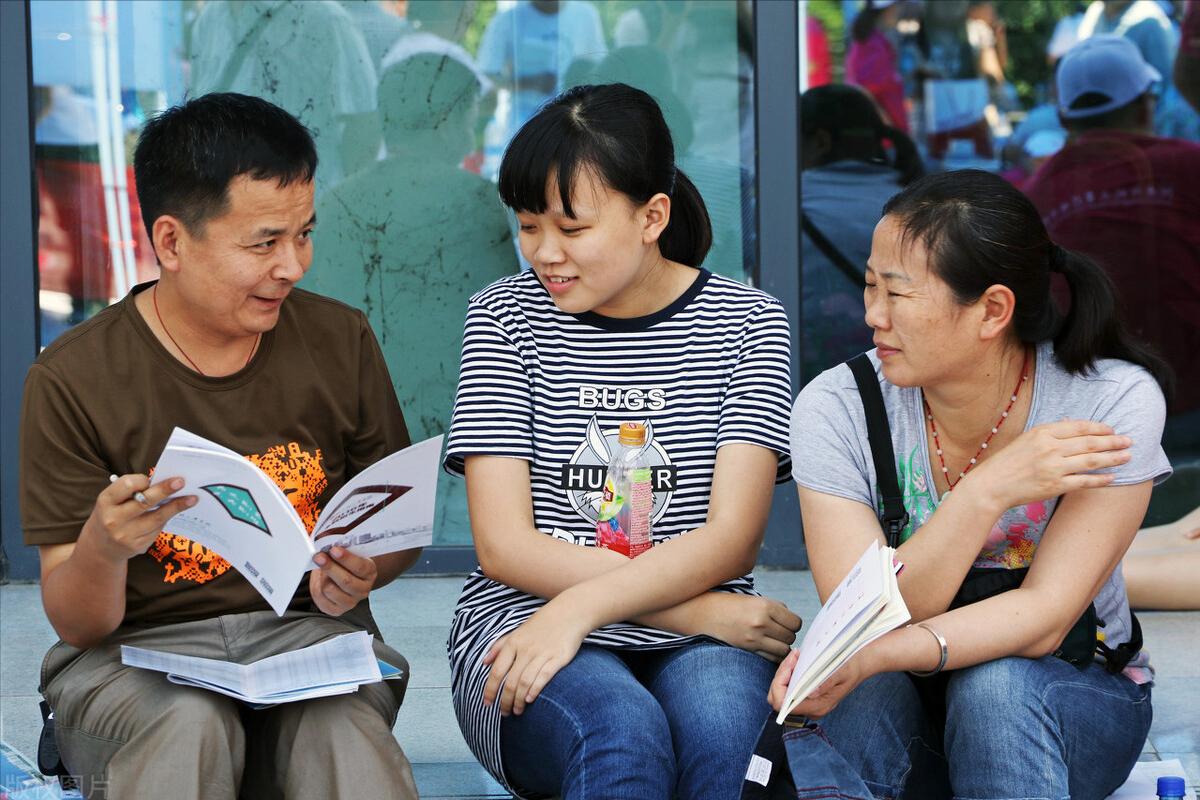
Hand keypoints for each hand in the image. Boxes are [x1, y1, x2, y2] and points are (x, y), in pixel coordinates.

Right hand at [79, 474, 195, 563]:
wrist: (100, 547)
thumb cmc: (111, 514)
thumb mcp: (112, 500)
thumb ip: (131, 491)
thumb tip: (162, 482)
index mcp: (106, 502)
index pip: (126, 486)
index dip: (141, 481)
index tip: (152, 478)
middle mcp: (114, 520)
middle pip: (145, 502)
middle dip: (165, 490)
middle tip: (181, 482)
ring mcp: (126, 535)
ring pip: (157, 518)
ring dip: (176, 507)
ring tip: (191, 499)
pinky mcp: (137, 546)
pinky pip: (157, 529)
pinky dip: (166, 519)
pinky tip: (175, 512)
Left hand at [310, 546, 376, 615]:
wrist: (343, 576)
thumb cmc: (345, 562)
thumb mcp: (348, 553)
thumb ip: (341, 549)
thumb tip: (327, 543)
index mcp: (369, 572)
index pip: (360, 567)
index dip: (346, 558)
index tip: (334, 549)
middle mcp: (363, 589)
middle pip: (346, 581)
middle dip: (330, 567)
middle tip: (319, 556)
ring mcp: (350, 602)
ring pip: (331, 590)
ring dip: (322, 577)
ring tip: (321, 567)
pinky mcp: (336, 610)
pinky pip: (321, 599)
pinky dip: (316, 587)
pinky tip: (319, 579)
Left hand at [482, 600, 590, 715]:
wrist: (569, 613)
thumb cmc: (541, 624)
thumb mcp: (517, 631)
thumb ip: (499, 647)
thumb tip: (484, 662)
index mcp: (513, 643)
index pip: (496, 672)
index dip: (490, 690)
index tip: (487, 704)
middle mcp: (525, 650)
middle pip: (510, 682)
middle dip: (505, 701)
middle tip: (504, 713)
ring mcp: (542, 654)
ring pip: (524, 683)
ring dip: (519, 701)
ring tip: (517, 711)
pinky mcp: (558, 658)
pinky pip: (543, 677)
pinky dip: (535, 690)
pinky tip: (530, 700)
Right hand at [696, 593, 801, 661]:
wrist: (703, 613)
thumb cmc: (730, 604)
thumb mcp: (754, 599)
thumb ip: (775, 608)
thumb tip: (793, 622)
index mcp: (765, 606)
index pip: (795, 622)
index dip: (793, 623)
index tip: (786, 623)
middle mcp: (761, 622)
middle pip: (791, 637)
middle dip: (787, 635)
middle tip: (777, 631)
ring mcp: (754, 638)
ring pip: (783, 650)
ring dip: (781, 647)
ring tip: (772, 640)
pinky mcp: (747, 650)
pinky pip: (771, 658)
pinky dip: (772, 655)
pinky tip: (765, 648)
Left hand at [768, 646, 874, 719]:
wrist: (863, 664)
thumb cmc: (852, 667)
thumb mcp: (840, 671)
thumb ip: (824, 683)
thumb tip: (809, 692)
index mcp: (818, 706)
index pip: (783, 704)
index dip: (780, 684)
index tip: (790, 666)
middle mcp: (812, 708)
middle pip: (778, 699)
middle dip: (780, 677)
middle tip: (793, 659)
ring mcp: (810, 703)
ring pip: (782, 692)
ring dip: (785, 673)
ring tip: (796, 657)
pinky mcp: (810, 696)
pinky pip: (790, 688)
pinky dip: (789, 674)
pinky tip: (797, 661)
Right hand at [967, 420, 1131, 510]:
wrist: (992, 485)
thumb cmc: (1008, 461)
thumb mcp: (1027, 439)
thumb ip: (1050, 432)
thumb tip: (1072, 423)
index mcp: (1043, 433)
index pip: (1079, 427)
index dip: (1099, 428)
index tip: (1112, 429)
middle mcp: (1050, 448)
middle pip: (1090, 443)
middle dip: (1113, 441)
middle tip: (1128, 441)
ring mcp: (1053, 468)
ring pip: (1091, 461)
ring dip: (1113, 458)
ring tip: (1127, 456)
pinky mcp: (1055, 486)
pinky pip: (1084, 481)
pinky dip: (1100, 479)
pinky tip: (1112, 478)